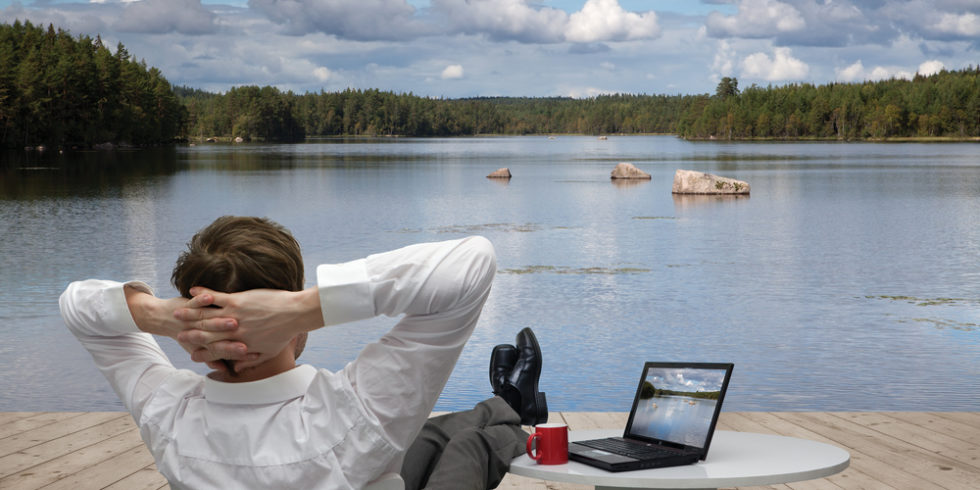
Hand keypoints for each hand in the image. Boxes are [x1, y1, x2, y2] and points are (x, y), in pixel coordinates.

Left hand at [124, 285, 251, 362]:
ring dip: (219, 321)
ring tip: (232, 320)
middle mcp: (200, 333)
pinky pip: (195, 303)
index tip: (249, 355)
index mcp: (207, 343)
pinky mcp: (187, 305)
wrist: (160, 318)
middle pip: (219, 339)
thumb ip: (214, 358)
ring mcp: (193, 319)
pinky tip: (209, 297)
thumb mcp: (198, 348)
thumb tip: (227, 370)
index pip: (224, 351)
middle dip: (231, 341)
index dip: (236, 353)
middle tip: (244, 343)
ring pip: (208, 321)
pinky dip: (202, 299)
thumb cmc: (185, 333)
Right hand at [173, 286, 321, 368]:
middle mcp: (232, 332)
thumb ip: (251, 361)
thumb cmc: (284, 333)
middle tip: (177, 332)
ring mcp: (233, 315)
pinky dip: (203, 293)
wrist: (295, 313)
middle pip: (205, 334)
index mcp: (239, 345)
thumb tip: (238, 370)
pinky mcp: (237, 300)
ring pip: (205, 316)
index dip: (201, 352)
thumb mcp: (268, 352)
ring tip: (177, 311)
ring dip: (189, 313)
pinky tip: (192, 290)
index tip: (190, 352)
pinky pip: (215, 296)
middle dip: (189, 333)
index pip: (215, 351)